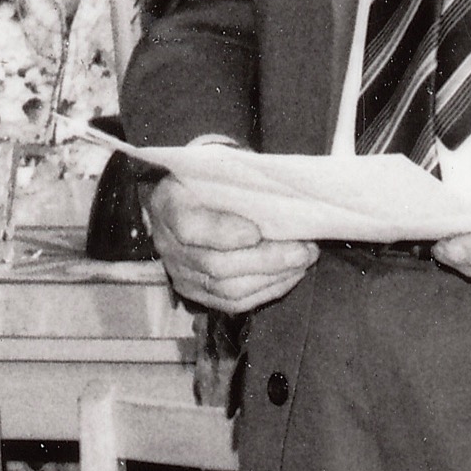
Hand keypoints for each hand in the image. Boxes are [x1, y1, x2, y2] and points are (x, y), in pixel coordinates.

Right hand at [145, 175, 317, 314]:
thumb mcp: (219, 167)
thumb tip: (284, 195)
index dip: (224, 234)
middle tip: (303, 250)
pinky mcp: (197, 293)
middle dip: (266, 260)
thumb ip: (242, 181)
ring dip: (273, 278)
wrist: (195, 197)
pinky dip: (267, 291)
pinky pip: (233, 303)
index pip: (189, 228)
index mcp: (168, 205)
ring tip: (303, 261)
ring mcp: (180, 273)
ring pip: (227, 289)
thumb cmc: (214, 179)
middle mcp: (167, 245)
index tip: (257, 232)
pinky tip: (290, 275)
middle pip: (215, 265)